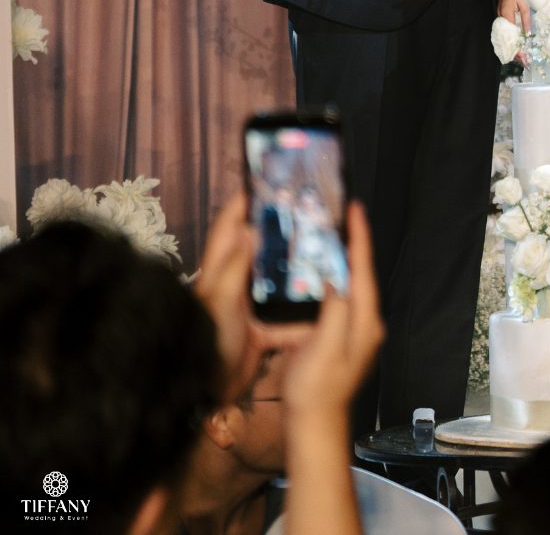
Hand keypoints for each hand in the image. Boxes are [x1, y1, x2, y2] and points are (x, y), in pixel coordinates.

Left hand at [194, 194, 307, 401]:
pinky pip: (286, 321)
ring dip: (298, 275)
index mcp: (220, 269)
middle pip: (259, 248)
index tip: (268, 179)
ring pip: (277, 283)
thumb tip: (251, 227)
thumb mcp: (219, 300)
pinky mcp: (260, 332)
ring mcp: (248, 308)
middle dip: (282, 233)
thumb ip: (236, 265)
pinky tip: (325, 314)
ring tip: (326, 258)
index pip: (230, 223)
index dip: (245, 199)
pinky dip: (303, 319)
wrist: (201, 391)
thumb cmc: (204, 340)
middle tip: (310, 216)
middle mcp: (235, 283)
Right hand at [284, 202, 383, 421]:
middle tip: (343, 214)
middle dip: (355, 243)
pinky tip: (325, 271)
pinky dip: (338, 278)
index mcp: (365, 323)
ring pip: (355, 284)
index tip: (356, 210)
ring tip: (334, 233)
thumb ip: (334, 311)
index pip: (364, 271)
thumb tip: (336, 277)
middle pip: (363, 274)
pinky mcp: (346, 338)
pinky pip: (346, 297)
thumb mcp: (322, 347)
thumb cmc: (315, 390)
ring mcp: (358, 332)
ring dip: (346, 259)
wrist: (314, 426)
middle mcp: (367, 324)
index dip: (360, 238)